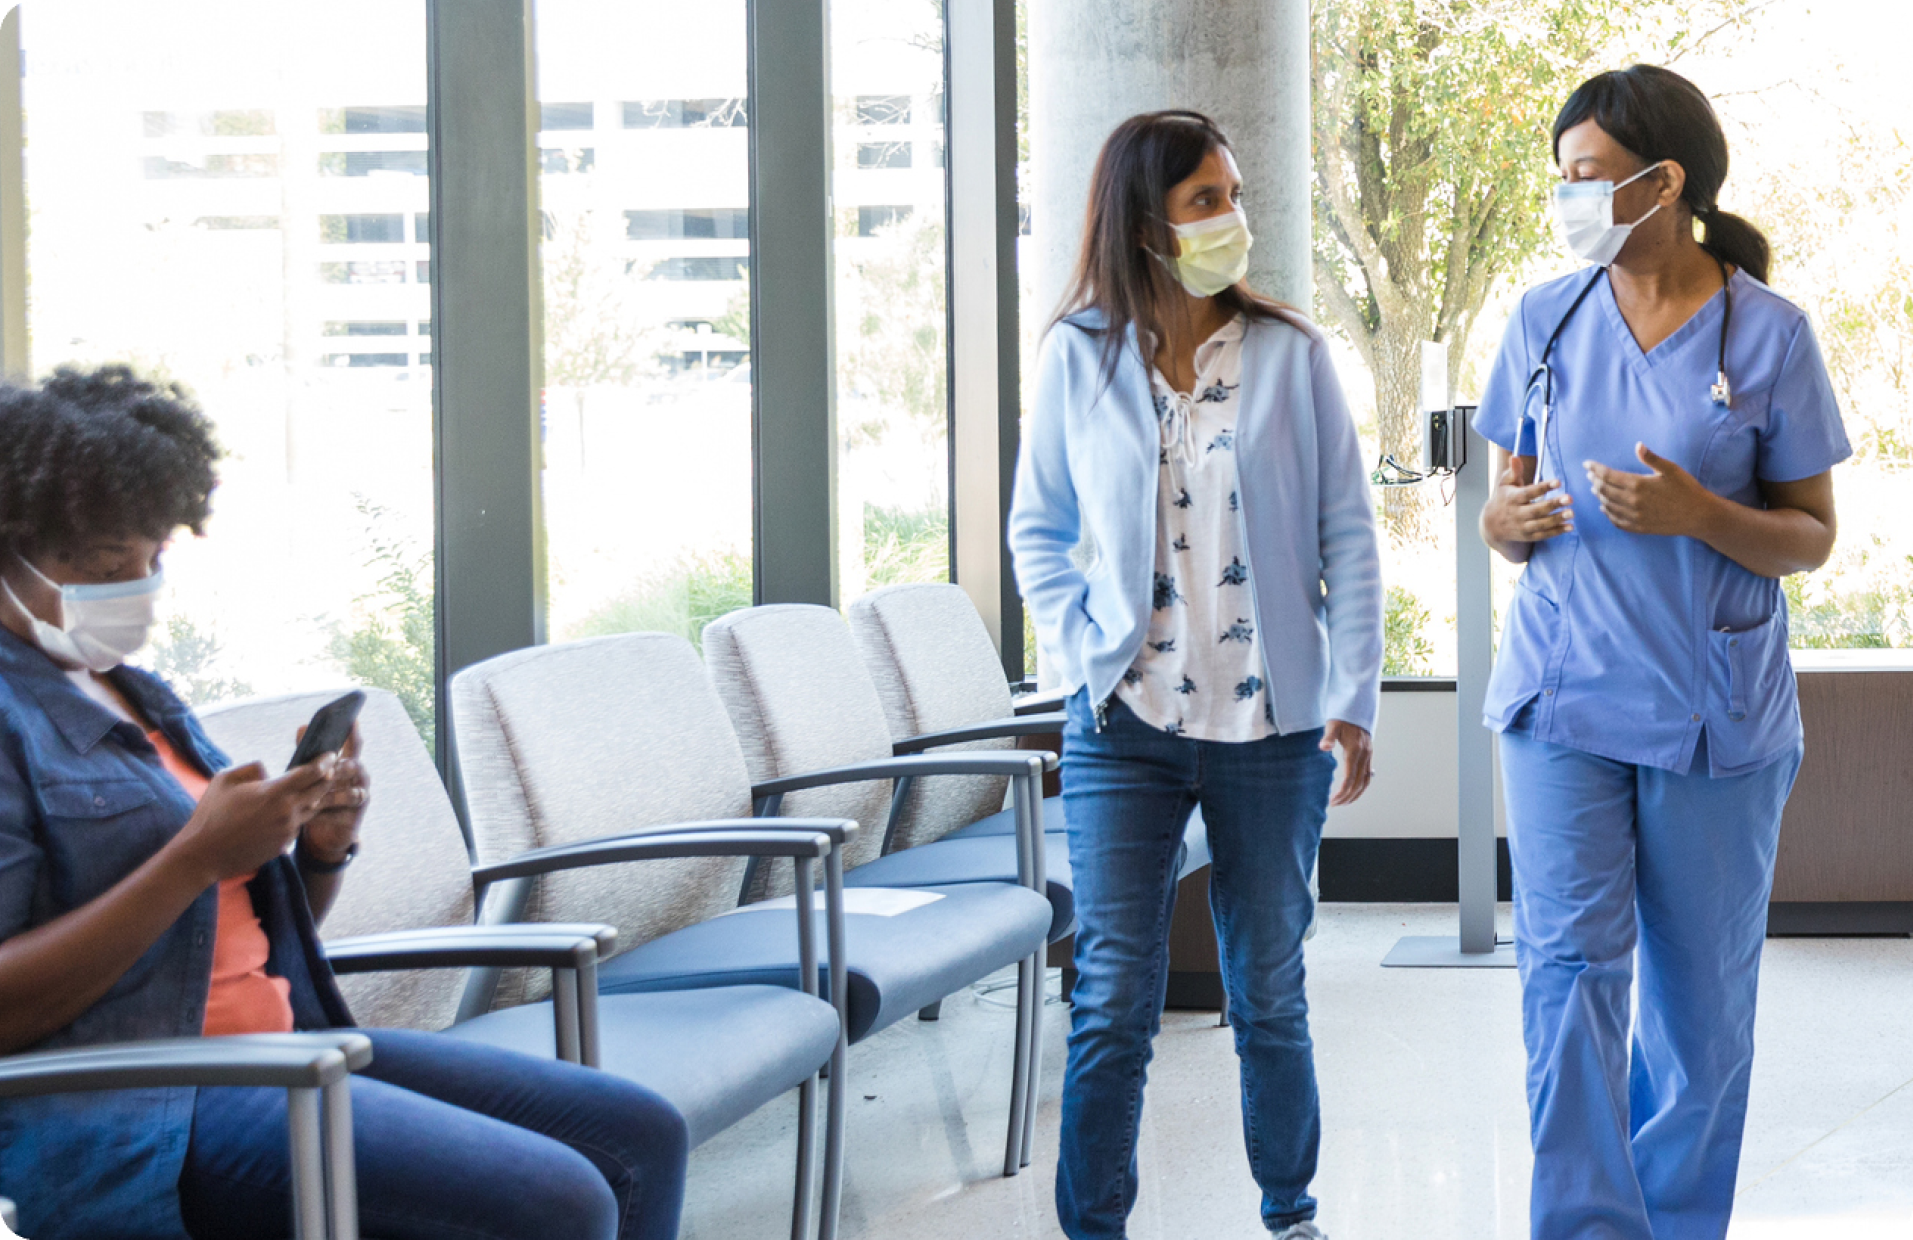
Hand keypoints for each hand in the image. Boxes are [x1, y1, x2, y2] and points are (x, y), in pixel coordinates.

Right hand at [170, 757, 335, 884]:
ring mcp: (288, 830)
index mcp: (274, 792)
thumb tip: (268, 770)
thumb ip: (252, 768)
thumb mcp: (225, 779)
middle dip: (329, 777)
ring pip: (313, 808)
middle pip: (321, 790)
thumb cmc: (210, 814)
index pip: (312, 773)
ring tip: (322, 785)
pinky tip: (299, 808)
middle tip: (333, 767)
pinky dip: (302, 814)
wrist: (204, 855)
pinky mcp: (284, 844)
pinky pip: (299, 824)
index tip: (330, 754)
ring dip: (318, 796)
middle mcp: (287, 811)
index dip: (324, 762)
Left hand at [298, 724, 369, 864]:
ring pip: (354, 792)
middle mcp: (359, 779)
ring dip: (336, 792)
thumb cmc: (317, 795)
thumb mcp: (312, 773)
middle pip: (356, 766)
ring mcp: (360, 798)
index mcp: (349, 764)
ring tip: (317, 796)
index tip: (352, 719)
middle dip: (343, 766)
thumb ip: (310, 752)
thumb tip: (303, 727)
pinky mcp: (354, 818)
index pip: (354, 745)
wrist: (324, 831)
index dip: (354, 733)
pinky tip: (311, 816)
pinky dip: (327, 814)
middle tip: (330, 766)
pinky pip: (343, 814)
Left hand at [1320, 720, 1372, 806]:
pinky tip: (1353, 791)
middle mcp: (1363, 756)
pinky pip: (1367, 776)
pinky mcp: (1368, 756)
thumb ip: (1328, 738)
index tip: (1333, 800)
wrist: (1357, 710)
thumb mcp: (1333, 726)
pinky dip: (1361, 787)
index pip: (1349, 778)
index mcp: (1354, 751)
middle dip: (1347, 797)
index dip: (1342, 792)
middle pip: (1358, 784)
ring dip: (1356, 794)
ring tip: (1344, 802)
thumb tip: (1323, 747)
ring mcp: (1368, 756)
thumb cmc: (1342, 718)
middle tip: (1335, 804)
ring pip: (1365, 782)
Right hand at [1481, 463, 1572, 545]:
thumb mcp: (1504, 484)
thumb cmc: (1503, 498)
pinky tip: (1570, 526)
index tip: (1558, 482)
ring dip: (1557, 519)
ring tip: (1572, 513)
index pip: (1529, 493)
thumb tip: (1515, 457)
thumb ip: (1514, 472)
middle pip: (1537, 510)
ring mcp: (1522, 526)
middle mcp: (1517, 513)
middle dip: (1553, 504)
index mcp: (1512, 498)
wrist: (1491, 524)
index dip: (1544, 487)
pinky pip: (1543, 535)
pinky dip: (1557, 531)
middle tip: (1570, 498)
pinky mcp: (1527, 536)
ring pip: (1541, 524)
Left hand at [1584, 444, 1719, 536]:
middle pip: (1604, 490)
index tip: (1586, 464)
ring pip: (1608, 506)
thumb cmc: (1687, 489)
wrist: (1700, 515)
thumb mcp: (1671, 469)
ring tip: (1595, 488)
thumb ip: (1651, 458)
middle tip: (1590, 475)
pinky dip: (1607, 513)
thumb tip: (1637, 445)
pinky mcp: (1639, 527)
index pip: (1608, 475)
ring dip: (1599, 496)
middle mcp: (1633, 502)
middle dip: (1594, 481)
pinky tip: (1605, 508)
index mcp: (1639, 484)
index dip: (1595, 469)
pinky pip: (1616, 521)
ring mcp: (1635, 516)